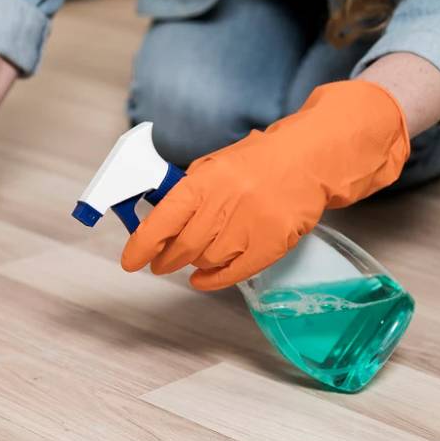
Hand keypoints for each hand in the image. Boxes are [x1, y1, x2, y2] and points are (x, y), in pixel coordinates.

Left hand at [121, 81, 409, 289]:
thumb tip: (157, 226)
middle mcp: (226, 203)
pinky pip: (234, 273)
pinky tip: (203, 278)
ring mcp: (251, 225)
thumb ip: (187, 193)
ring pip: (206, 260)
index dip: (142, 245)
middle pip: (183, 246)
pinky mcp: (273, 243)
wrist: (308, 160)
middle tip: (159, 263)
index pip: (164, 219)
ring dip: (193, 263)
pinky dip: (213, 280)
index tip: (130, 261)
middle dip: (165, 259)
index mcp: (206, 180)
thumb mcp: (213, 165)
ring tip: (190, 258)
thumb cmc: (256, 163)